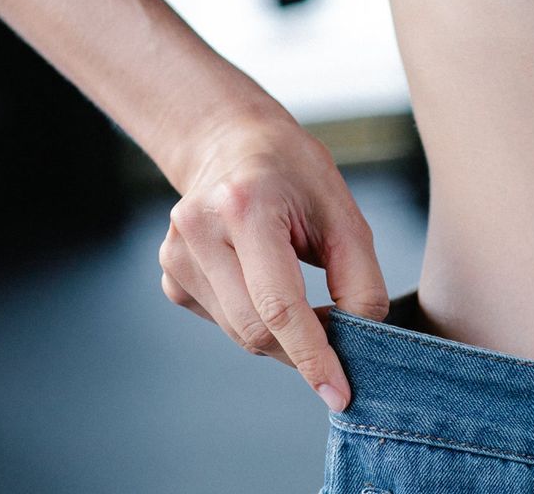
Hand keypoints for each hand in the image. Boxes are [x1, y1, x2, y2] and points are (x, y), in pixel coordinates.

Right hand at [157, 115, 389, 411]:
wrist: (230, 141)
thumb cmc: (293, 172)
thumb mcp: (343, 211)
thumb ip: (360, 277)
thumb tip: (361, 337)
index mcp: (245, 205)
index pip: (279, 306)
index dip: (313, 356)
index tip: (340, 392)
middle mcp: (199, 229)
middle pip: (256, 330)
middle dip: (303, 349)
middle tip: (339, 338)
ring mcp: (177, 254)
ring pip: (240, 334)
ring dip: (282, 335)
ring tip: (303, 294)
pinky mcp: (171, 275)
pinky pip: (224, 323)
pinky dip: (257, 320)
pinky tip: (264, 281)